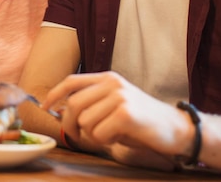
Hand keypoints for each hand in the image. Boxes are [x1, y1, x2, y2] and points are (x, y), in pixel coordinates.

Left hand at [43, 71, 191, 159]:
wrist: (176, 128)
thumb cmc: (142, 121)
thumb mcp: (115, 103)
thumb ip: (92, 102)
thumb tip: (61, 110)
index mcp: (107, 78)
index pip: (71, 81)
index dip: (54, 94)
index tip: (44, 107)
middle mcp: (112, 83)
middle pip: (74, 105)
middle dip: (71, 125)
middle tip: (81, 136)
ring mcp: (119, 97)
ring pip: (85, 121)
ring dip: (93, 135)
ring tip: (111, 134)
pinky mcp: (125, 113)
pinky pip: (99, 133)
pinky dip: (105, 141)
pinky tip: (120, 137)